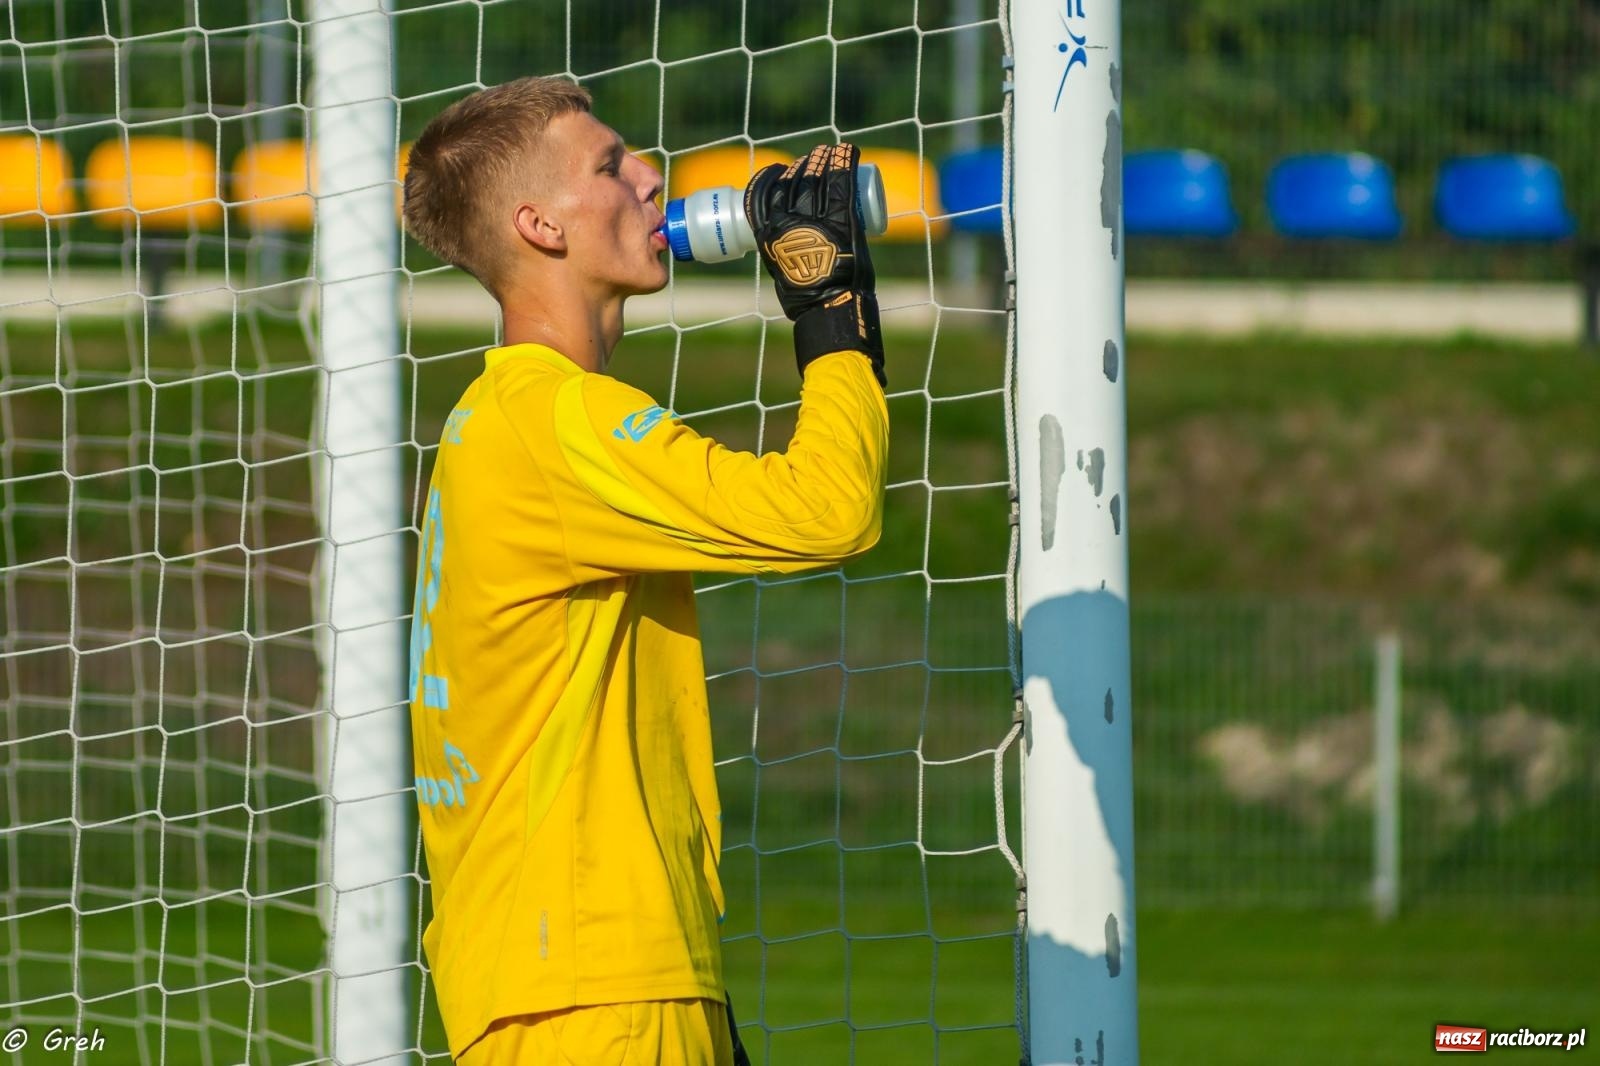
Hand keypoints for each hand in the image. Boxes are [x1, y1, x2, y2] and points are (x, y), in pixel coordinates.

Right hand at [745, 143, 884, 385]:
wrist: (829, 309)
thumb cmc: (807, 300)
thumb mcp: (781, 273)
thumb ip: (782, 259)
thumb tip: (786, 255)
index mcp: (770, 233)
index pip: (767, 193)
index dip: (775, 176)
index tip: (783, 170)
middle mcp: (790, 221)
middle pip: (795, 180)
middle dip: (804, 164)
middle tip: (814, 159)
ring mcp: (816, 218)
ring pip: (818, 177)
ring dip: (823, 158)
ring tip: (829, 152)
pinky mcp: (842, 219)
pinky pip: (842, 182)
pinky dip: (845, 161)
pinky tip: (847, 149)